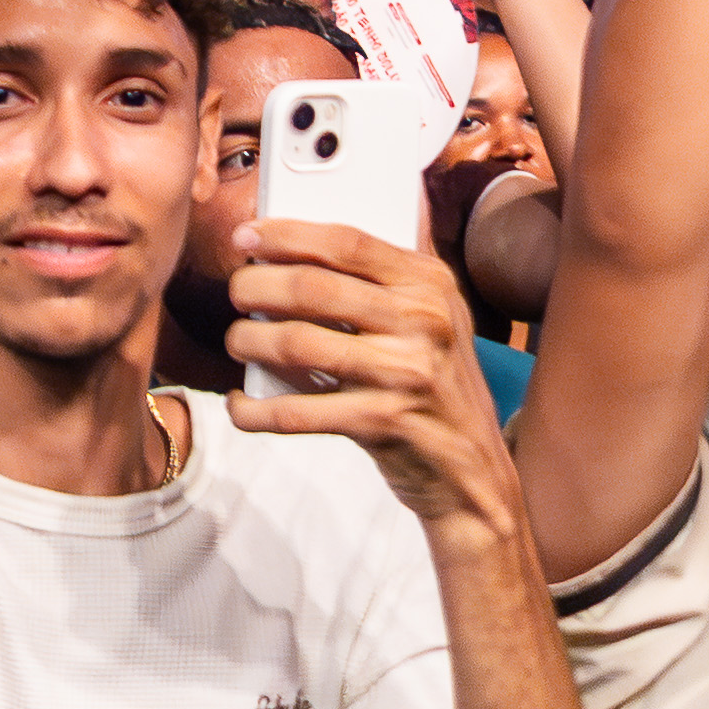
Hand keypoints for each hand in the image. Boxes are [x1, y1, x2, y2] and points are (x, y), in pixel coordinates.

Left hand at [219, 219, 528, 543]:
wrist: (473, 474)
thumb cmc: (433, 383)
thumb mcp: (431, 319)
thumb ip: (381, 278)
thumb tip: (295, 238)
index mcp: (429, 283)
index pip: (346, 242)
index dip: (286, 235)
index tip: (245, 239)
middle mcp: (422, 322)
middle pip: (312, 288)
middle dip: (255, 287)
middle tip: (235, 294)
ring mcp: (404, 374)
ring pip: (297, 344)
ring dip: (249, 342)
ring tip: (238, 342)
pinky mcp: (383, 423)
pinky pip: (298, 412)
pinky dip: (257, 410)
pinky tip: (242, 405)